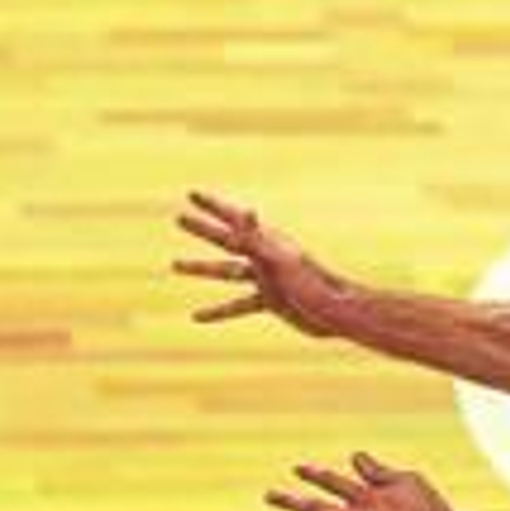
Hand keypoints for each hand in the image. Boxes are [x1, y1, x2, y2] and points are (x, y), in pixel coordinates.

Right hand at [174, 191, 343, 336]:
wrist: (334, 311)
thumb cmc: (310, 282)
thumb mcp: (278, 259)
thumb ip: (258, 238)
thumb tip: (247, 210)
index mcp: (266, 242)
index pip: (233, 219)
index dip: (212, 206)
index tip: (191, 194)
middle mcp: (264, 257)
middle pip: (225, 240)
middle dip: (202, 230)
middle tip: (178, 218)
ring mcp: (266, 279)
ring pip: (226, 272)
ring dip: (201, 268)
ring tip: (174, 264)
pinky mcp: (271, 301)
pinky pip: (238, 305)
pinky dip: (218, 311)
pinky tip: (197, 316)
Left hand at [267, 451, 463, 510]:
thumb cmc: (429, 510)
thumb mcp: (407, 480)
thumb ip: (377, 471)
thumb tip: (354, 456)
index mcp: (367, 497)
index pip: (333, 481)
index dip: (314, 474)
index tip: (296, 469)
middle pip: (316, 508)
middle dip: (290, 501)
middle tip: (269, 496)